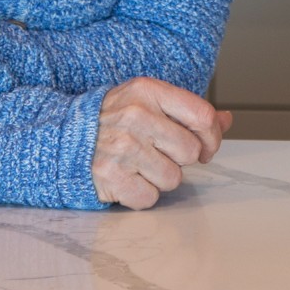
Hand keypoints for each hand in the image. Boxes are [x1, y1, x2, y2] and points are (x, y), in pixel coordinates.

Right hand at [91, 76, 233, 209]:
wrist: (64, 138)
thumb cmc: (113, 121)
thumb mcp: (147, 102)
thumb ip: (187, 111)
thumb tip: (226, 120)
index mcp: (148, 91)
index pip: (202, 116)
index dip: (212, 138)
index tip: (206, 148)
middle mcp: (136, 116)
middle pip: (190, 152)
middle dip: (179, 159)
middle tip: (157, 153)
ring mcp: (122, 147)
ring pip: (173, 179)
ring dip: (160, 178)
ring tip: (138, 165)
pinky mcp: (111, 176)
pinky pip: (150, 198)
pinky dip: (141, 194)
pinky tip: (127, 178)